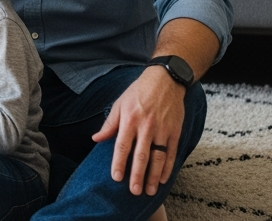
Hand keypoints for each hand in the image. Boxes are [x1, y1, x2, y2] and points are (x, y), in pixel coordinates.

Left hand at [92, 65, 185, 195]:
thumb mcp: (120, 104)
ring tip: (149, 191)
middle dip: (137, 175)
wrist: (165, 80)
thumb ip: (109, 124)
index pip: (122, 145)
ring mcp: (162, 130)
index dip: (119, 162)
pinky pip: (171, 153)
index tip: (116, 177)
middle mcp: (146, 126)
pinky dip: (168, 167)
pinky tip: (163, 179)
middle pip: (141, 155)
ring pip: (158, 158)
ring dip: (153, 176)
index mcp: (130, 119)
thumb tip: (96, 139)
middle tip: (134, 191)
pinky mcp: (175, 131)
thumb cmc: (138, 92)